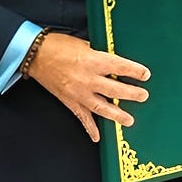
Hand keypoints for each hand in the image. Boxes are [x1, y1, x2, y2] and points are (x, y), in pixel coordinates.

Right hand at [28, 32, 150, 142]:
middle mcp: (88, 78)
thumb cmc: (60, 45)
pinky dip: (90, 128)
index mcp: (94, 60)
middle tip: (143, 96)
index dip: (135, 71)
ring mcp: (78, 92)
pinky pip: (82, 117)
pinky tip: (97, 136)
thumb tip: (114, 63)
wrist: (36, 55)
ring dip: (117, 115)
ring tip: (129, 121)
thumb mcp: (85, 45)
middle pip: (115, 89)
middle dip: (132, 94)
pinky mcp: (69, 101)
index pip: (120, 66)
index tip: (145, 75)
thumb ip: (100, 55)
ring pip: (101, 107)